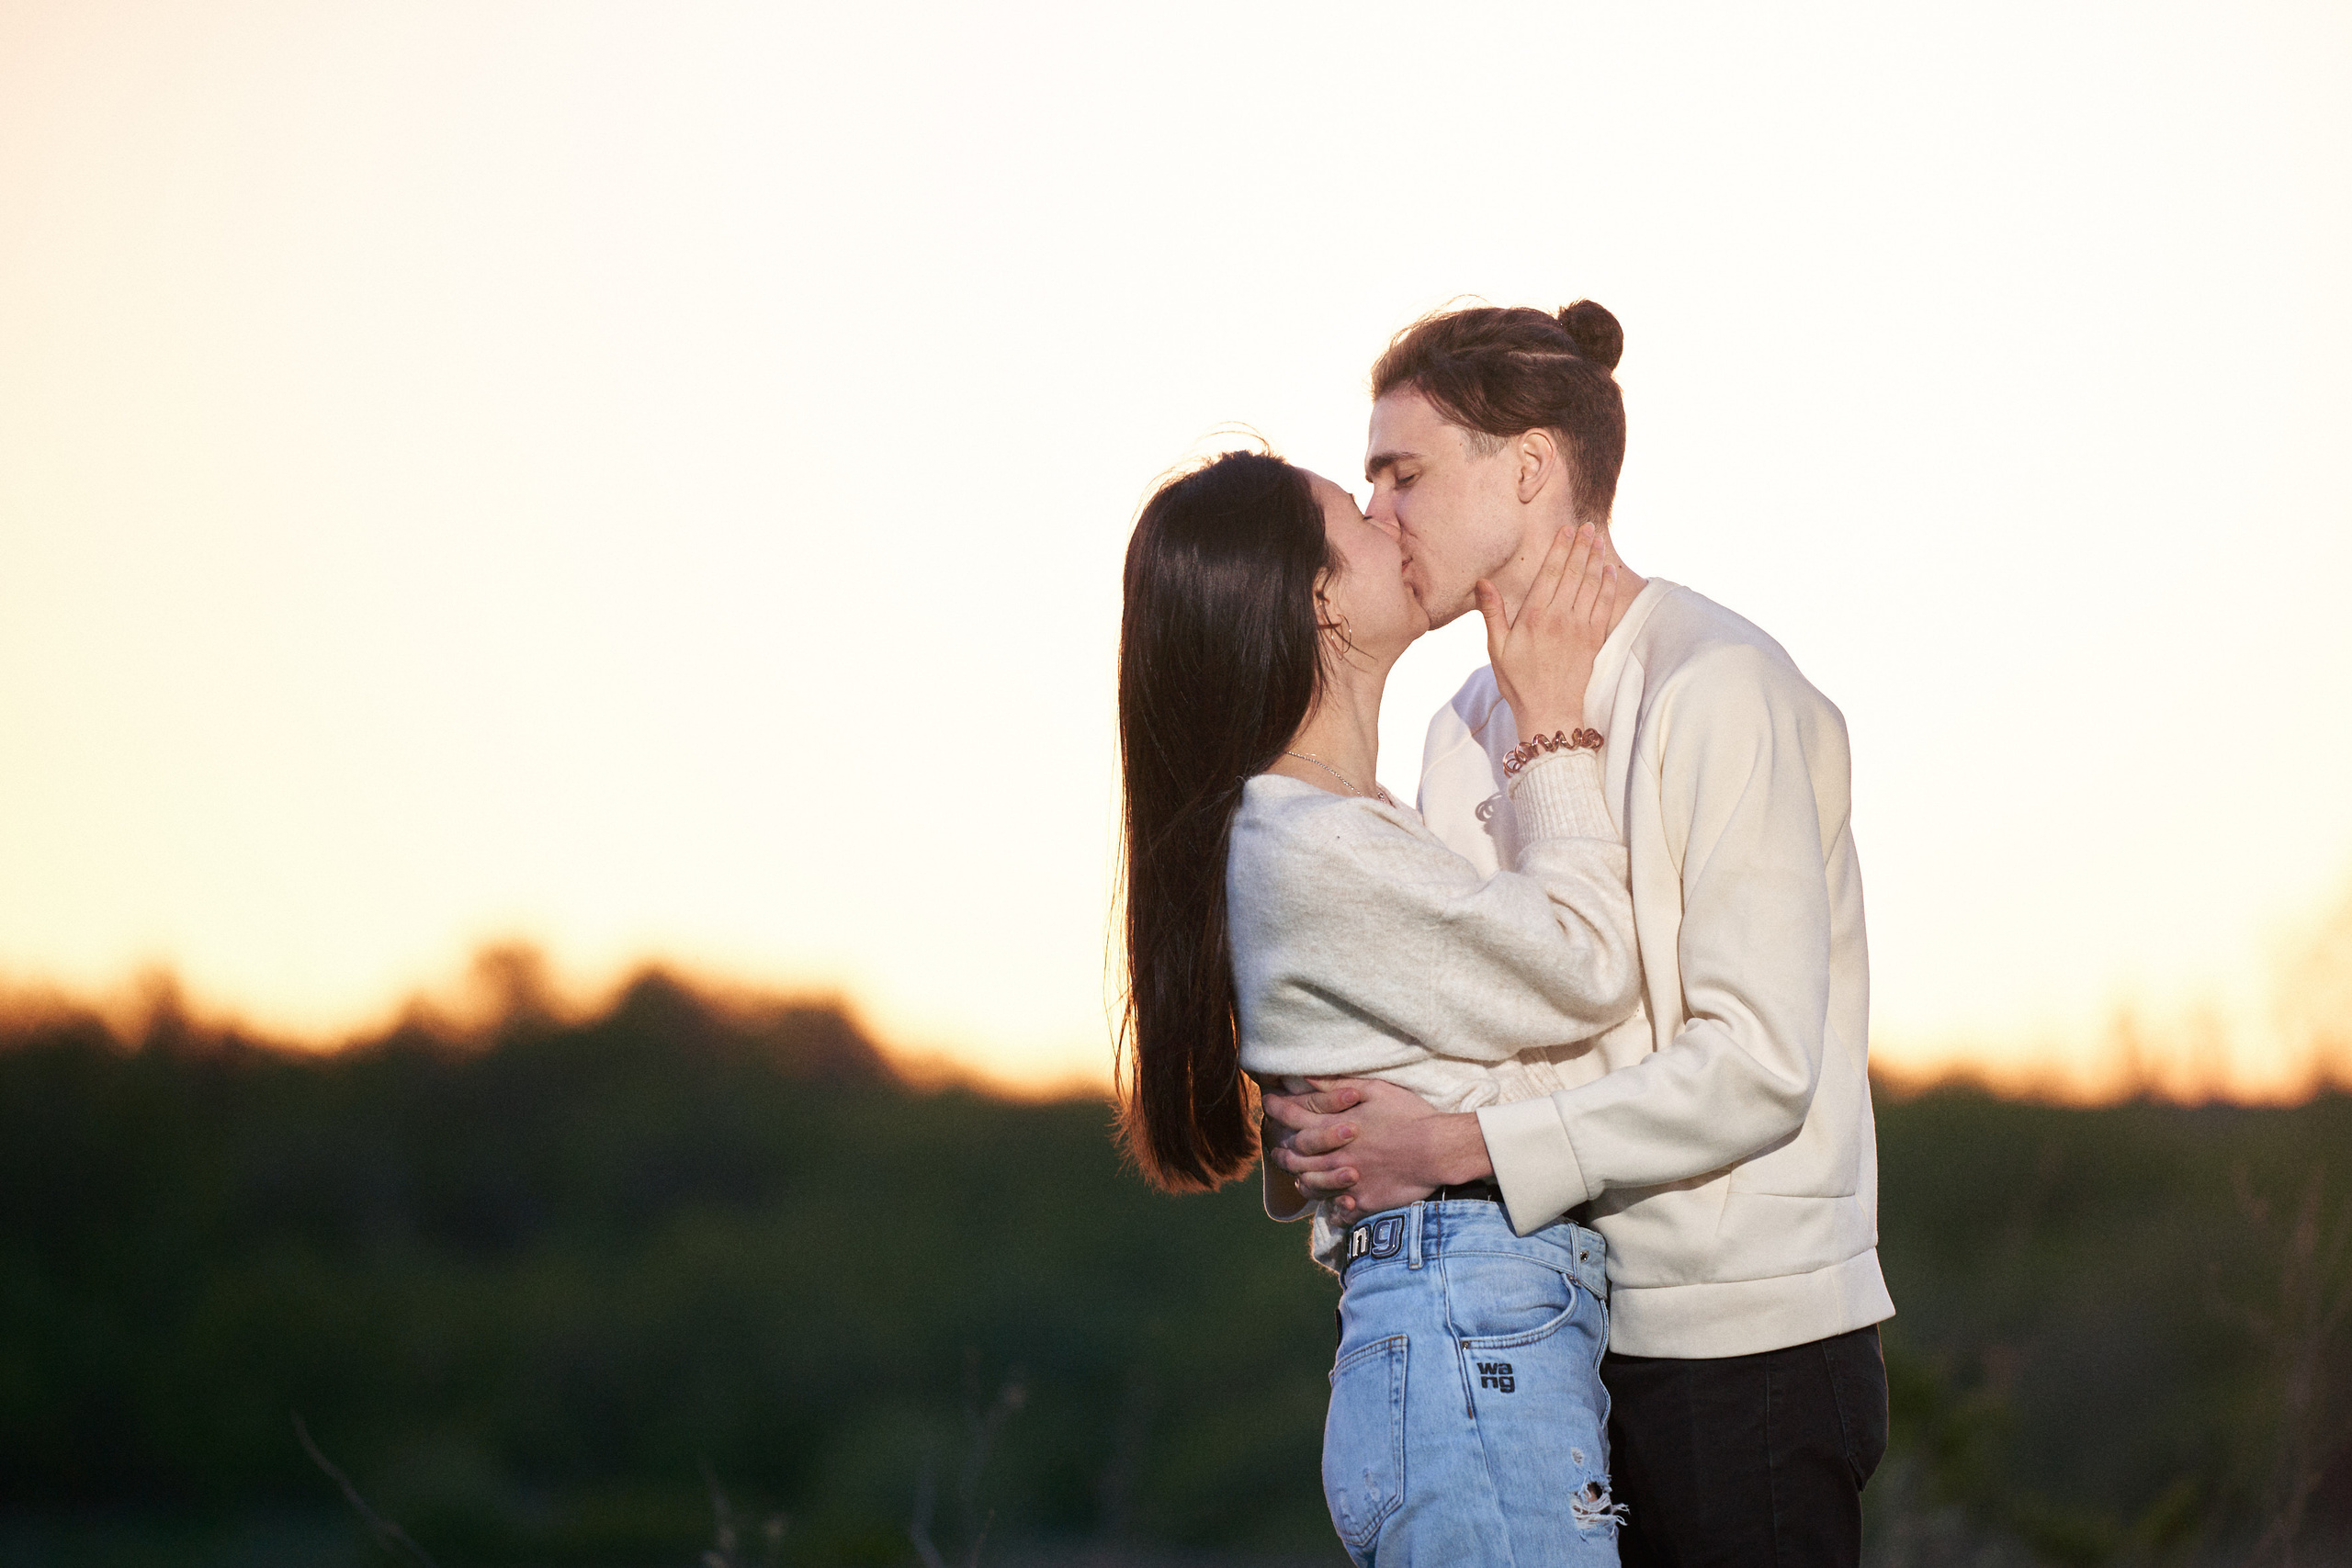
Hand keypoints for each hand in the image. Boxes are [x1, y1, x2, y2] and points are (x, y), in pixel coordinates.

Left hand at [1261, 1078, 1492, 1216]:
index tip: (1267, 1101)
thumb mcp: (1374, 1090)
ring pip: (1309, 1184)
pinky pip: (1336, 1209)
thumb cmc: (1409, 1115)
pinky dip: (1329, 1205)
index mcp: (1333, 1126)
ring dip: (1299, 1177)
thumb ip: (1335, 1086)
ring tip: (1295, 1174)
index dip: (1276, 1108)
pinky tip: (1330, 1202)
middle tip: (1275, 1145)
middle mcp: (1333, 1155)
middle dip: (1280, 1148)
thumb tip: (1305, 1078)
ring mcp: (1345, 1182)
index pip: (1293, 1116)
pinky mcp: (1361, 1202)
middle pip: (1294, 1155)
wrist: (1436, 1150)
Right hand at [1474, 522, 1624, 743]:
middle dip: (1581, 547)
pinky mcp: (1594, 640)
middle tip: (1589, 527)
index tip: (1567, 530)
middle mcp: (1558, 618)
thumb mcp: (1496, 648)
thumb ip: (1492, 612)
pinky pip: (1604, 605)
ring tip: (1599, 541)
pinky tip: (1609, 571)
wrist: (1549, 712)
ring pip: (1591, 585)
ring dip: (1596, 560)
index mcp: (1532, 617)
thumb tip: (1482, 582)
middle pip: (1573, 573)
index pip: (1549, 573)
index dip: (1559, 549)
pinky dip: (1608, 585)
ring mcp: (1579, 628)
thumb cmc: (1518, 682)